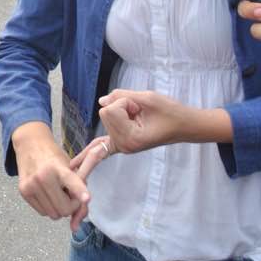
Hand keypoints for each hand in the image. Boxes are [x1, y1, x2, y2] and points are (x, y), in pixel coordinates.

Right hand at [12, 123, 90, 230]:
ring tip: (57, 193)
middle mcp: (43, 176)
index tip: (87, 198)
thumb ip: (79, 185)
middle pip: (64, 209)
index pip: (71, 181)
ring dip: (59, 208)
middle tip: (70, 196)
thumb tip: (83, 210)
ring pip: (53, 215)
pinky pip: (42, 213)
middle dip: (71, 207)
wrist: (30, 145)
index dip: (80, 191)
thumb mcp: (69, 164)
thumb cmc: (53, 156)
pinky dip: (48, 207)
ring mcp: (31, 185)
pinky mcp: (23, 191)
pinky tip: (47, 194)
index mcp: (58, 166)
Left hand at [68, 90, 197, 182]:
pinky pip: (101, 147)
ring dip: (122, 112)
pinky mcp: (123, 144)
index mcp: (130, 139)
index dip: (125, 102)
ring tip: (142, 117)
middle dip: (122, 106)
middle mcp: (123, 146)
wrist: (185, 126)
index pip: (110, 110)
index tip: (142, 109)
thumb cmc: (170, 112)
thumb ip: (121, 96)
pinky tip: (75, 165)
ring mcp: (122, 147)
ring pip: (107, 117)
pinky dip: (90, 152)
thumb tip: (101, 101)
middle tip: (143, 113)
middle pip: (105, 114)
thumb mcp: (148, 98)